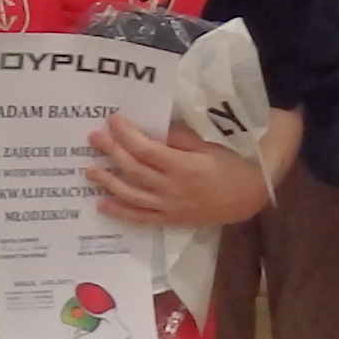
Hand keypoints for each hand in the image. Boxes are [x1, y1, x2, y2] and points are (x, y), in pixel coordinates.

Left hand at [89, 112, 270, 229]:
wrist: (249, 197)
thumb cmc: (232, 164)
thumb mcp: (209, 145)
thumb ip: (180, 138)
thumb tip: (153, 131)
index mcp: (183, 167)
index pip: (146, 148)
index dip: (126, 133)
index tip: (113, 119)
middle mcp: (172, 189)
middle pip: (134, 169)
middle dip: (111, 152)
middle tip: (93, 137)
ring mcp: (170, 207)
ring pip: (132, 196)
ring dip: (109, 182)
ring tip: (89, 170)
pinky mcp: (171, 219)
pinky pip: (141, 217)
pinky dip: (121, 212)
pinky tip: (103, 204)